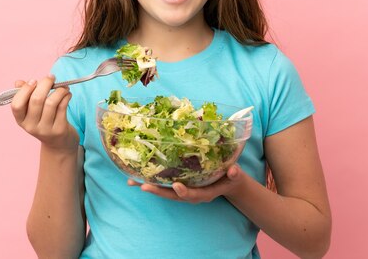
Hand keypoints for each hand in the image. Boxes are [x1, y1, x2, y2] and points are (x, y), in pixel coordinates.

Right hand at [10, 75, 78, 152]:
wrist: (58, 144)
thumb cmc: (44, 121)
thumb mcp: (32, 111)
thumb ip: (25, 96)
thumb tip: (19, 82)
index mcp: (21, 120)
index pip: (16, 105)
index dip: (25, 90)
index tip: (34, 81)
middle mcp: (31, 126)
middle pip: (36, 100)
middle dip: (45, 84)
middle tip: (51, 77)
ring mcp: (45, 129)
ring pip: (51, 102)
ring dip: (59, 90)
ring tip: (63, 87)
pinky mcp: (59, 129)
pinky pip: (63, 107)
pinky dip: (66, 96)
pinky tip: (67, 94)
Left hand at [128, 164, 245, 203]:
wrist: (227, 182)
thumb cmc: (231, 177)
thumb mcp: (235, 176)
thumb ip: (234, 174)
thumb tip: (234, 170)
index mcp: (204, 193)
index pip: (193, 195)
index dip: (185, 192)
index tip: (177, 186)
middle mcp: (191, 193)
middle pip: (172, 195)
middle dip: (158, 191)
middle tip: (144, 186)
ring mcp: (183, 190)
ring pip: (164, 191)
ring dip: (148, 186)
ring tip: (132, 182)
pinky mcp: (177, 184)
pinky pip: (162, 185)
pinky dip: (149, 181)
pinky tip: (136, 176)